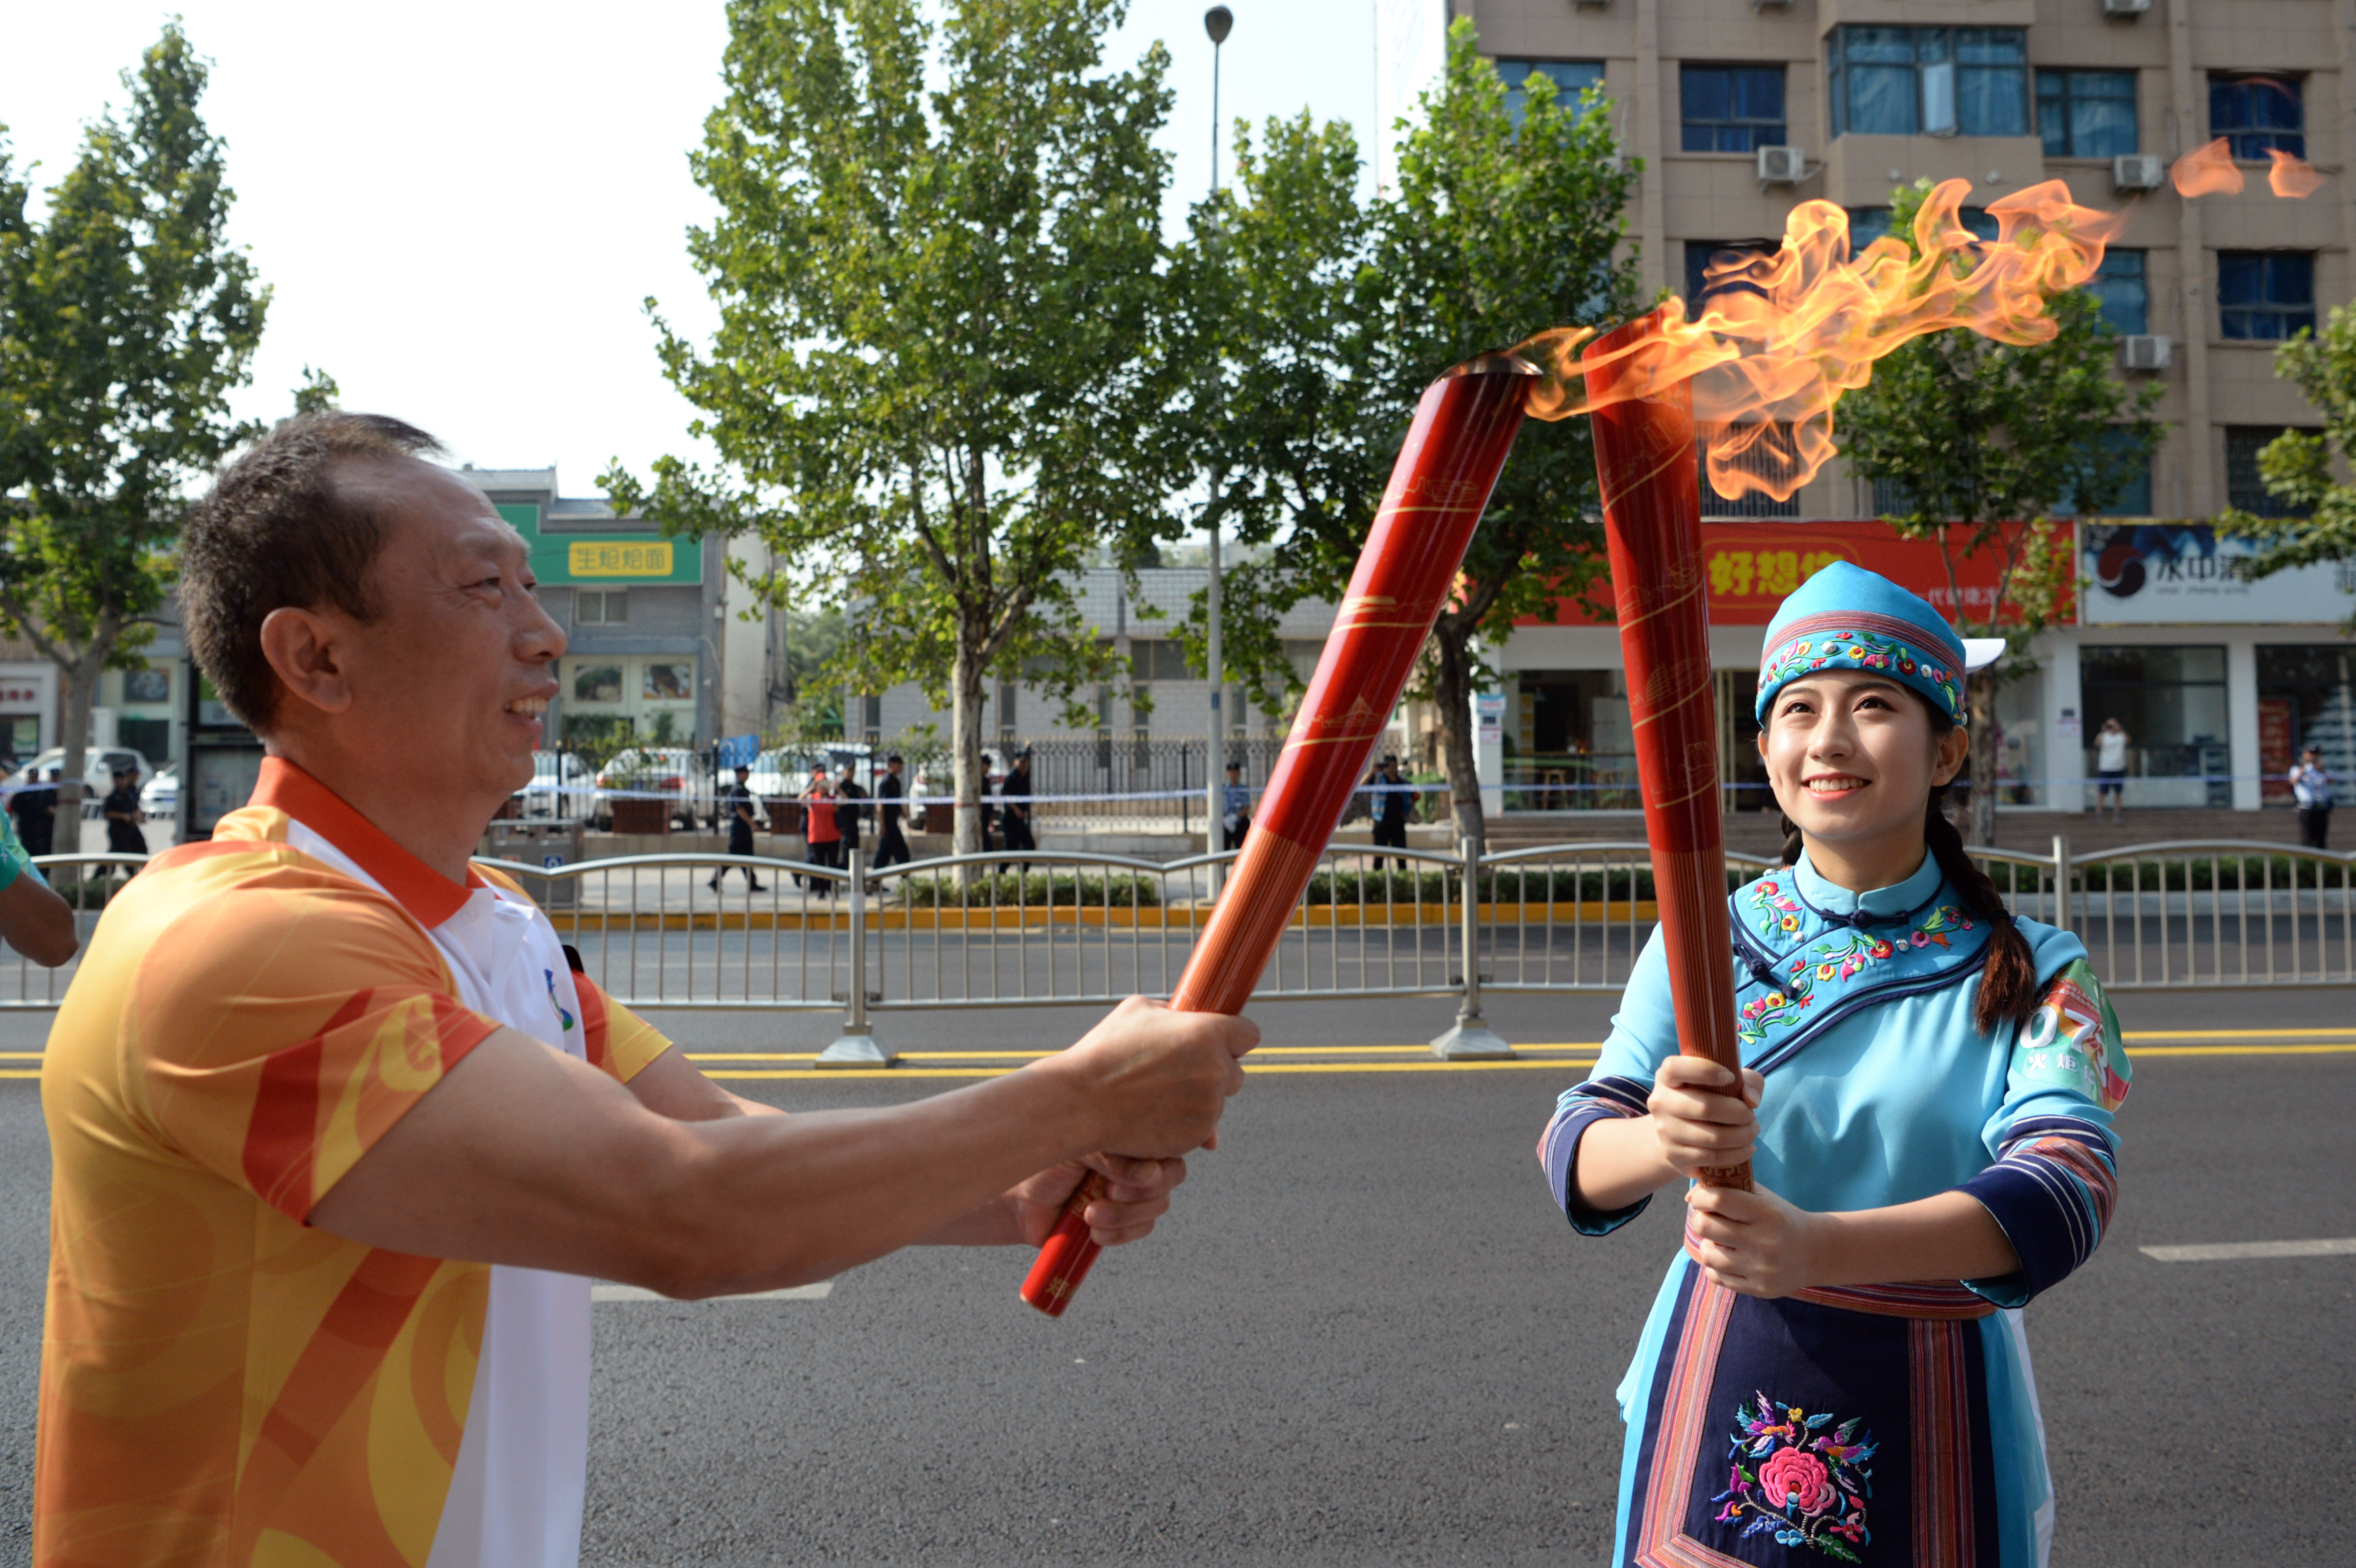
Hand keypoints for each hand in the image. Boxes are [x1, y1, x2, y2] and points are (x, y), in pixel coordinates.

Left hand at [1008, 1152, 1188, 1247]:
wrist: (1018, 1203)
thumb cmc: (1043, 1166)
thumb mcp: (1076, 1149)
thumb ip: (1110, 1155)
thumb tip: (1148, 1174)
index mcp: (1127, 1138)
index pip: (1165, 1144)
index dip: (1159, 1160)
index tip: (1124, 1176)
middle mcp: (1134, 1164)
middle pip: (1169, 1178)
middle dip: (1140, 1192)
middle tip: (1108, 1192)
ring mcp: (1130, 1195)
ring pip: (1157, 1207)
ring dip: (1124, 1214)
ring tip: (1090, 1214)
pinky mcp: (1122, 1223)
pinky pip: (1141, 1230)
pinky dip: (1119, 1233)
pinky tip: (1092, 1230)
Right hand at [1045, 995, 1256, 1157]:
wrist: (1083, 1101)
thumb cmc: (1106, 1051)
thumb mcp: (1138, 1010)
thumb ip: (1173, 1012)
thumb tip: (1184, 1017)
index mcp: (1208, 1033)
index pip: (1250, 1034)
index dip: (1235, 1037)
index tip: (1221, 1042)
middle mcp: (1216, 1070)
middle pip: (1237, 1072)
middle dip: (1216, 1071)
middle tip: (1181, 1071)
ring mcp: (1209, 1106)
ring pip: (1217, 1102)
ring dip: (1198, 1099)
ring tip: (1158, 1094)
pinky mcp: (1196, 1135)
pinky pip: (1202, 1128)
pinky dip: (1186, 1122)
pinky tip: (1155, 1113)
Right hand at [1645, 1055, 1762, 1178]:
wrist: (1677, 1133)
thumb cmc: (1707, 1098)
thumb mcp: (1728, 1081)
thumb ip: (1748, 1081)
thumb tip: (1751, 1100)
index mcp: (1667, 1077)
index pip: (1676, 1068)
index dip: (1705, 1070)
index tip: (1730, 1077)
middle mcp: (1660, 1102)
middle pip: (1705, 1108)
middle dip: (1739, 1113)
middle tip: (1751, 1115)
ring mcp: (1664, 1131)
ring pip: (1713, 1137)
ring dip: (1742, 1136)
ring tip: (1752, 1131)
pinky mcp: (1674, 1155)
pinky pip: (1713, 1157)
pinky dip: (1737, 1154)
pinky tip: (1747, 1148)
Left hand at [1683, 1181, 1824, 1298]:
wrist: (1815, 1252)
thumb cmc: (1781, 1218)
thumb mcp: (1763, 1197)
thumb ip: (1729, 1188)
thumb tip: (1690, 1196)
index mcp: (1766, 1213)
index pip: (1718, 1200)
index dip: (1701, 1196)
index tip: (1701, 1198)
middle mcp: (1764, 1242)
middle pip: (1706, 1226)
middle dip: (1702, 1219)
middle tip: (1711, 1218)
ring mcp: (1761, 1269)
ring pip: (1708, 1254)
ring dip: (1708, 1244)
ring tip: (1720, 1240)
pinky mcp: (1759, 1289)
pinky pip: (1717, 1277)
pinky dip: (1716, 1266)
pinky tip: (1728, 1257)